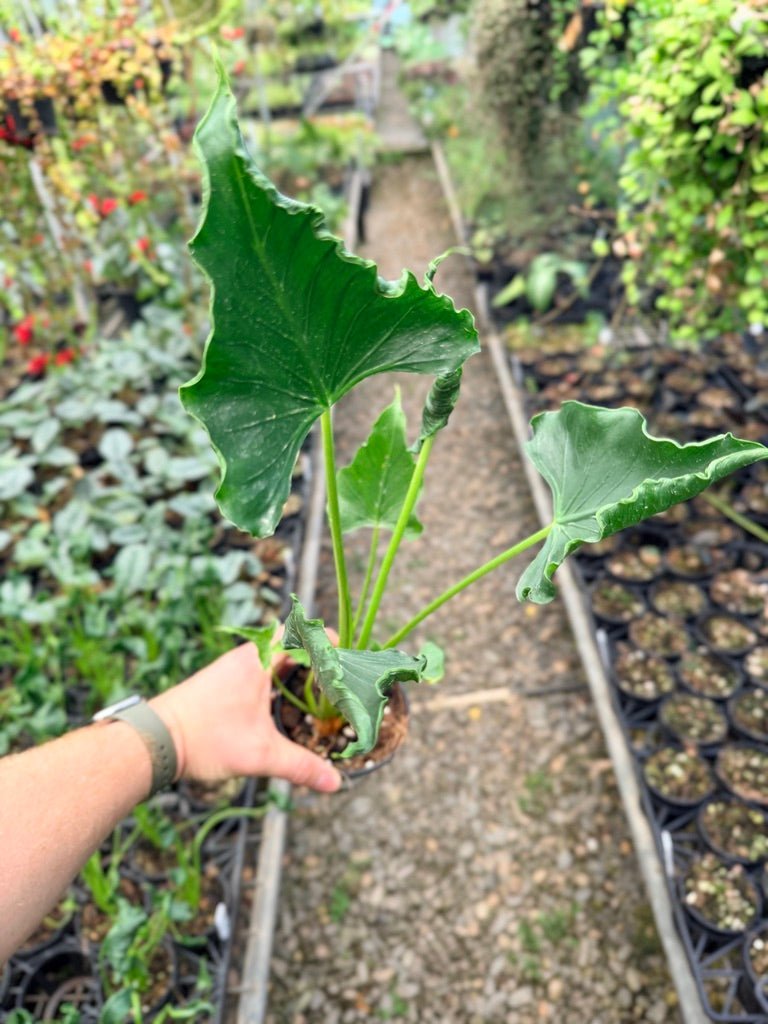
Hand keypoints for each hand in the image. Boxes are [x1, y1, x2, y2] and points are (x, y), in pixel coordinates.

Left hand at [149, 643, 340, 792]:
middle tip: (338, 679)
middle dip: (317, 658)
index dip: (327, 642)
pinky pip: (259, 668)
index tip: (347, 658)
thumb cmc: (204, 739)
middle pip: (291, 642)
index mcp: (258, 660)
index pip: (302, 633)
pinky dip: (278, 677)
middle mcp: (246, 656)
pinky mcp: (222, 681)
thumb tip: (335, 783)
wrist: (152, 741)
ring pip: (273, 656)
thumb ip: (300, 766)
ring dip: (296, 667)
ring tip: (318, 691)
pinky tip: (284, 702)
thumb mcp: (258, 756)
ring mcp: (232, 667)